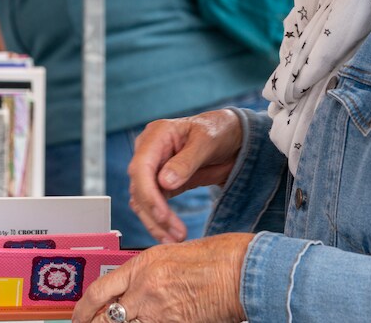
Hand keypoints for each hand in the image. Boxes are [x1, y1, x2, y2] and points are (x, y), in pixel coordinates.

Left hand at [71, 233, 252, 322]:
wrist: (241, 269)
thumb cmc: (215, 258)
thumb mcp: (170, 256)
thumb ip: (147, 274)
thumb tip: (132, 290)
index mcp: (142, 265)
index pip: (100, 291)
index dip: (83, 309)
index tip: (79, 317)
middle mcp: (145, 288)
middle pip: (106, 317)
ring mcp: (159, 310)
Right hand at [128, 110, 242, 242]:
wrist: (231, 137)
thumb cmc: (218, 131)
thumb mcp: (207, 142)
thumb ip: (186, 162)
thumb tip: (164, 183)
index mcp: (155, 136)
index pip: (141, 168)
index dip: (148, 194)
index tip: (163, 215)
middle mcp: (148, 153)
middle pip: (139, 188)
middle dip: (154, 214)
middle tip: (175, 235)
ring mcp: (153, 169)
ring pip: (142, 201)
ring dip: (156, 223)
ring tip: (176, 240)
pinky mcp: (161, 185)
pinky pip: (154, 206)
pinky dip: (161, 222)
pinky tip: (172, 235)